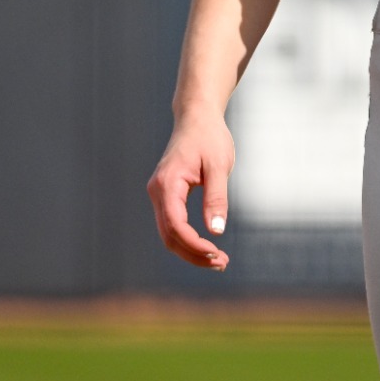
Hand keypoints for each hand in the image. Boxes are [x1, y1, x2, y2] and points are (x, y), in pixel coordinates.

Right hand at [147, 107, 233, 269]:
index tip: (217, 253)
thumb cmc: (209, 137)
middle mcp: (157, 192)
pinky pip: (173, 225)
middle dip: (193, 253)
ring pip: (169, 234)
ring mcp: (160, 194)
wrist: (197, 117)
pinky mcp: (167, 196)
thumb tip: (216, 231)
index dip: (194, 244)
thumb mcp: (218, 166)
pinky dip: (188, 239)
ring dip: (191, 250)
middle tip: (222, 263)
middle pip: (169, 236)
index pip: (175, 225)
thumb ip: (216, 197)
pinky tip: (208, 246)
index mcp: (167, 184)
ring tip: (218, 260)